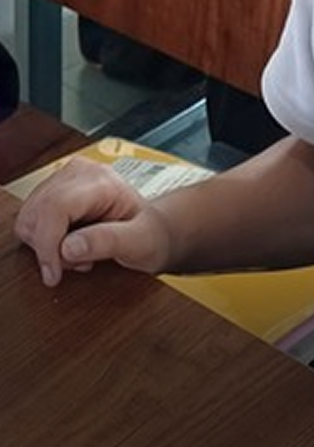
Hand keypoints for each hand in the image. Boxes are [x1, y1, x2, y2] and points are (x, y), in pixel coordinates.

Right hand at [14, 158, 172, 285]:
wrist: (153, 229)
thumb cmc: (150, 235)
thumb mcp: (139, 243)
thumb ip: (108, 242)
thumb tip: (68, 247)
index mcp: (102, 181)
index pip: (55, 207)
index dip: (47, 245)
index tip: (54, 274)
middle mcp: (80, 172)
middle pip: (36, 213)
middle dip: (49, 247)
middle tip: (78, 261)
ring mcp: (64, 178)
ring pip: (28, 218)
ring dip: (46, 245)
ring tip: (78, 252)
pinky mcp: (54, 190)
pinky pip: (31, 220)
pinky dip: (44, 240)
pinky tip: (70, 244)